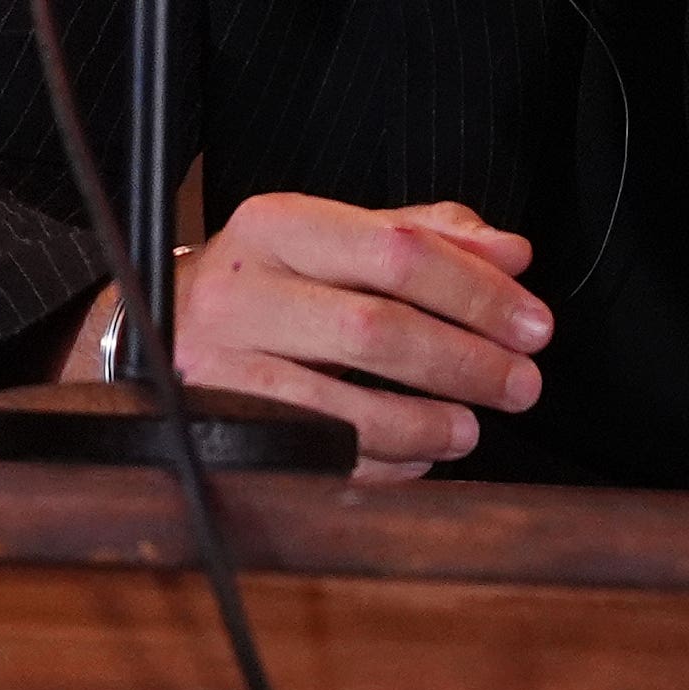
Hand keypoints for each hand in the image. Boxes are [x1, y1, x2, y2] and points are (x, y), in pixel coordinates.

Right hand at [129, 191, 547, 480]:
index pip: (395, 251)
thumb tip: (512, 251)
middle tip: (522, 384)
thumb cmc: (269, 283)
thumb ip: (421, 235)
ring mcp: (221, 365)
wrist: (154, 329)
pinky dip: (385, 463)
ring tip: (472, 427)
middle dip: (465, 362)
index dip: (477, 292)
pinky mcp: (217, 427)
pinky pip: (319, 458)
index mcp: (276, 226)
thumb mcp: (331, 239)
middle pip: (376, 328)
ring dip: (426, 423)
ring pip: (345, 405)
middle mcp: (241, 291)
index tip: (534, 324)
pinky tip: (419, 455)